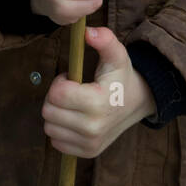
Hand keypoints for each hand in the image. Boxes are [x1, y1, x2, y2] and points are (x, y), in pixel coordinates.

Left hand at [41, 26, 156, 158]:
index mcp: (98, 103)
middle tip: (71, 90)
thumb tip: (87, 32)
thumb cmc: (121, 76)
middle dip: (55, 96)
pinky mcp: (87, 152)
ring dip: (57, 113)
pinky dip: (60, 129)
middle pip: (49, 112)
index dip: (59, 82)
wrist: (137, 103)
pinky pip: (56, 142)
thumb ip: (104, 40)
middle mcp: (93, 128)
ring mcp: (90, 143)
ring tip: (74, 103)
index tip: (71, 78)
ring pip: (49, 127)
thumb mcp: (117, 54)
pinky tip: (75, 118)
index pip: (56, 95)